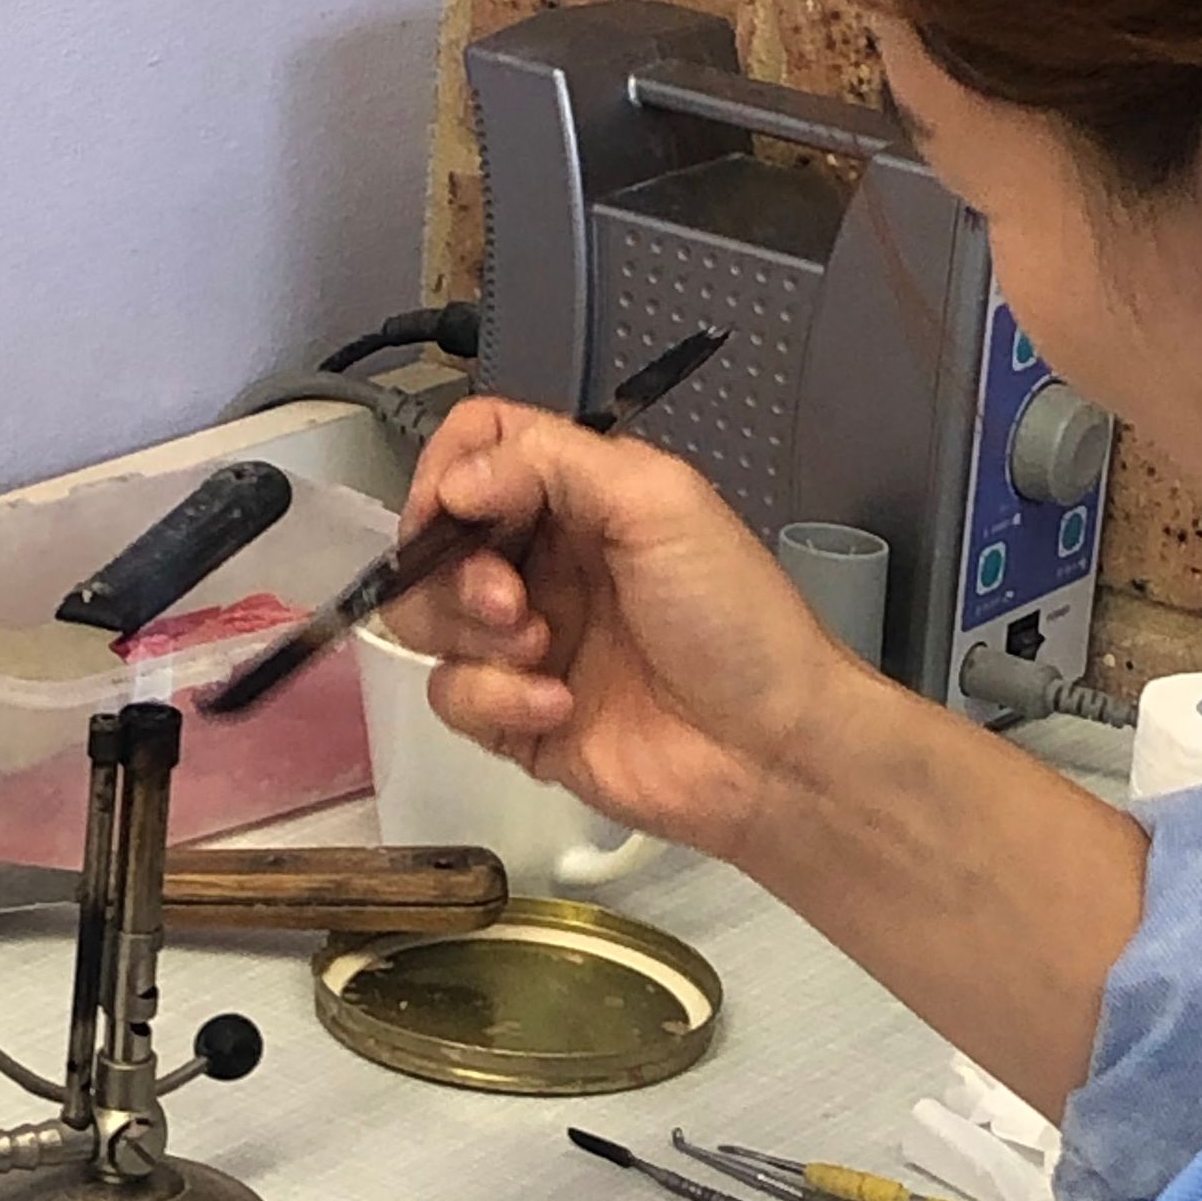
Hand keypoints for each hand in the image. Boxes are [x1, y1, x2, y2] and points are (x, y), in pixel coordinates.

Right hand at [389, 400, 868, 863]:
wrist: (773, 750)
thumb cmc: (736, 618)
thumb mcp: (660, 503)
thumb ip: (550, 462)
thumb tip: (452, 481)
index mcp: (580, 499)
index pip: (477, 451)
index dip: (447, 474)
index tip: (455, 511)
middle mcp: (546, 562)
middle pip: (435, 540)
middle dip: (455, 570)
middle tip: (512, 603)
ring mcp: (527, 642)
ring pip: (427, 620)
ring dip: (471, 636)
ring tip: (540, 652)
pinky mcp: (518, 718)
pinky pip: (453, 697)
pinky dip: (495, 700)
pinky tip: (560, 708)